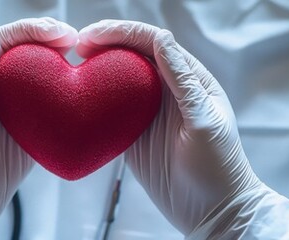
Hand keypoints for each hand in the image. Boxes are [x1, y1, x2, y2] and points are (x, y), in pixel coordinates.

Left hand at [0, 17, 77, 238]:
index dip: (30, 32)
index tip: (59, 33)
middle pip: (24, 56)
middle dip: (51, 44)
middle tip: (80, 44)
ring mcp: (8, 115)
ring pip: (39, 82)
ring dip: (62, 71)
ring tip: (86, 67)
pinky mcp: (24, 138)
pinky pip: (49, 115)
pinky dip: (65, 106)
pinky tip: (82, 101)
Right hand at [78, 20, 288, 238]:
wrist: (214, 211)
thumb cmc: (219, 166)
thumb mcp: (204, 121)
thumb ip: (183, 81)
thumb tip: (161, 39)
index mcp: (188, 78)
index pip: (152, 42)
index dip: (122, 33)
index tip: (92, 36)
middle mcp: (166, 90)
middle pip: (130, 56)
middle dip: (102, 45)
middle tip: (74, 48)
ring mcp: (148, 112)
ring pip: (116, 81)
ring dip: (94, 72)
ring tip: (69, 70)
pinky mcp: (133, 136)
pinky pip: (108, 113)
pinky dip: (92, 105)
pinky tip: (75, 101)